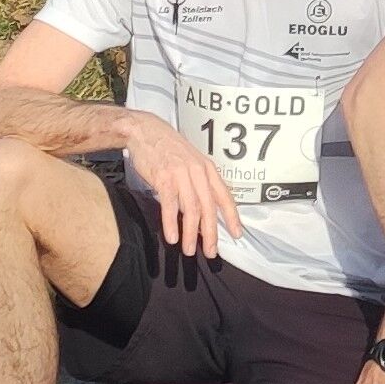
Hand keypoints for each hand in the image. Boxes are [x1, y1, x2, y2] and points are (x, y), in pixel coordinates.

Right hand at [123, 112, 242, 257]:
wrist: (146, 132)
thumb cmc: (169, 149)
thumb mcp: (192, 162)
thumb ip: (199, 183)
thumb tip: (204, 208)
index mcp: (208, 170)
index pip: (225, 196)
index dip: (232, 216)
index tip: (237, 234)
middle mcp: (199, 172)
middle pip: (209, 207)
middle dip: (211, 233)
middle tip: (211, 252)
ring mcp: (182, 175)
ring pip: (191, 209)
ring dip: (191, 233)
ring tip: (189, 250)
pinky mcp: (164, 178)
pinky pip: (170, 204)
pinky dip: (171, 222)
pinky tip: (171, 236)